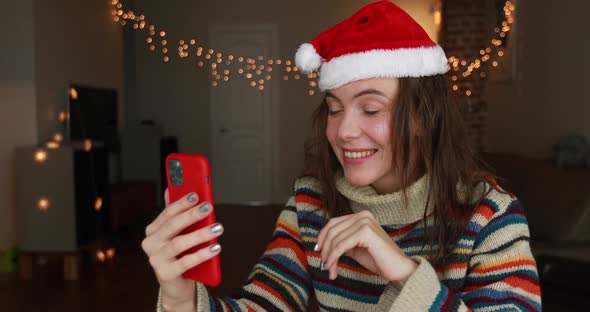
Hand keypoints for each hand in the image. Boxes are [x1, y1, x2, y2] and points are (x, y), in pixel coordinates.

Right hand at [141, 189, 223, 309]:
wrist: (177, 284)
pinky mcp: (165, 274)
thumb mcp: (179, 233)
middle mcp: (150, 244)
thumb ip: (176, 213)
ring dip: (200, 234)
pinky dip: (201, 254)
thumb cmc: (179, 254)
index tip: (196, 195)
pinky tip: (215, 248)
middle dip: (191, 215)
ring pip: (179, 243)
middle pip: (172, 226)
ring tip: (218, 227)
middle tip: (209, 207)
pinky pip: (185, 262)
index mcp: (153, 230)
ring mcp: (156, 260)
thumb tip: (170, 187)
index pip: (167, 213)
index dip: (181, 203)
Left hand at [316, 210, 416, 283]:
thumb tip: (322, 245)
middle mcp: (363, 215)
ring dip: (329, 256)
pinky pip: (341, 246)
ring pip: (336, 239)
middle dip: (325, 248)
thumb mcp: (355, 247)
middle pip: (332, 230)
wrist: (398, 269)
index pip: (333, 222)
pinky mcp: (366, 232)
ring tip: (328, 269)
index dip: (322, 236)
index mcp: (361, 216)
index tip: (318, 251)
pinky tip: (333, 267)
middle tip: (322, 264)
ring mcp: (365, 222)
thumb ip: (342, 242)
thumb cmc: (378, 259)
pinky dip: (334, 257)